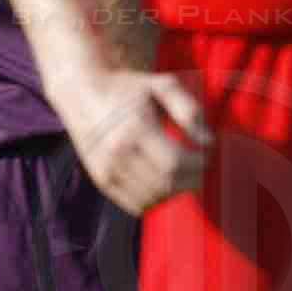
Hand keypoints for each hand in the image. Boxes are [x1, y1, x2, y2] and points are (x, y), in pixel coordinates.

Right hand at [55, 66, 210, 216]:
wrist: (82, 92)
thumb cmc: (127, 88)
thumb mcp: (160, 85)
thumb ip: (188, 109)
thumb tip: (208, 141)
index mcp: (134, 128)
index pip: (174, 163)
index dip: (197, 165)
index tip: (208, 156)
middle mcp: (118, 153)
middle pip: (165, 183)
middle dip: (192, 180)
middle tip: (201, 170)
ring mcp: (107, 170)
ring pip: (152, 198)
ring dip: (176, 192)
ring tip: (185, 177)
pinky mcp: (102, 181)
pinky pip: (135, 205)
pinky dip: (156, 201)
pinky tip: (165, 185)